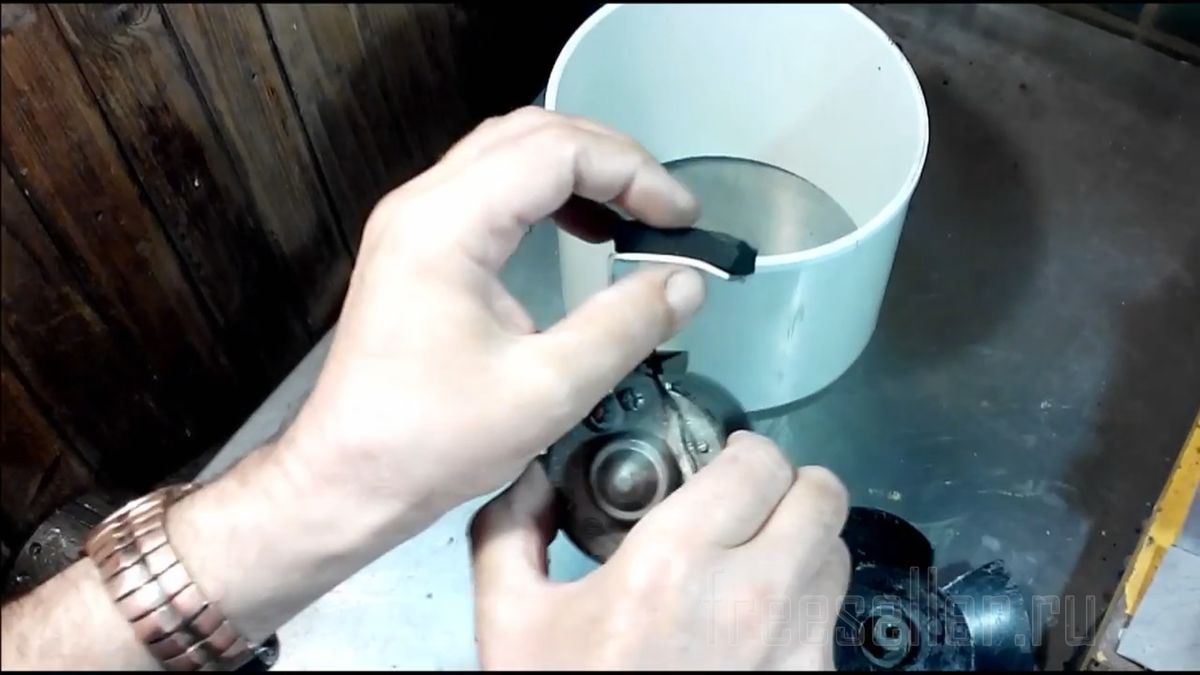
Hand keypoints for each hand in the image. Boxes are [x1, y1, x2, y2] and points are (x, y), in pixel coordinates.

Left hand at [273, 106, 705, 539]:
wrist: (346, 478)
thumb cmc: (426, 443)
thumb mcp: (546, 390)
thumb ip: (625, 327)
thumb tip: (684, 283)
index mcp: (445, 227)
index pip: (556, 151)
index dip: (632, 172)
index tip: (680, 218)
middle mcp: (421, 206)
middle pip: (532, 134)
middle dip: (611, 160)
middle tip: (666, 209)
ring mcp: (413, 222)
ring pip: (509, 151)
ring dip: (580, 171)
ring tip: (635, 213)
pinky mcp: (417, 246)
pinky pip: (490, 187)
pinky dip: (547, 194)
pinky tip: (585, 231)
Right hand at [470, 431, 851, 669]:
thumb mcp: (511, 621)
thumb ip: (511, 531)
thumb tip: (532, 476)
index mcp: (673, 564)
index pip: (759, 465)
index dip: (744, 452)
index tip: (725, 461)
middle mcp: (751, 599)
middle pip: (821, 497)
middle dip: (788, 486)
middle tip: (752, 499)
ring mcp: (793, 649)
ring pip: (836, 554)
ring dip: (803, 541)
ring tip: (757, 556)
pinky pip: (831, 618)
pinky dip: (804, 603)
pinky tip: (757, 618)